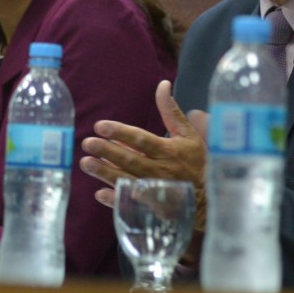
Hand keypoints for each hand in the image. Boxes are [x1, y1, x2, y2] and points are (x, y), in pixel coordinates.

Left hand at [80, 81, 207, 231]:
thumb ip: (171, 111)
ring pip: (125, 180)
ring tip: (85, 163)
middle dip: (106, 151)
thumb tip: (162, 84)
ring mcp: (154, 191)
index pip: (140, 139)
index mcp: (168, 151)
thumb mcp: (187, 135)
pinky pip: (130, 203)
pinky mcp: (151, 207)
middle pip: (129, 160)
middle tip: (87, 143)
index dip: (120, 132)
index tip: (100, 126)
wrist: (208, 199)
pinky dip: (115, 199)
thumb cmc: (195, 162)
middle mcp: (160, 171)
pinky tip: (99, 192)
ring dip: (104, 173)